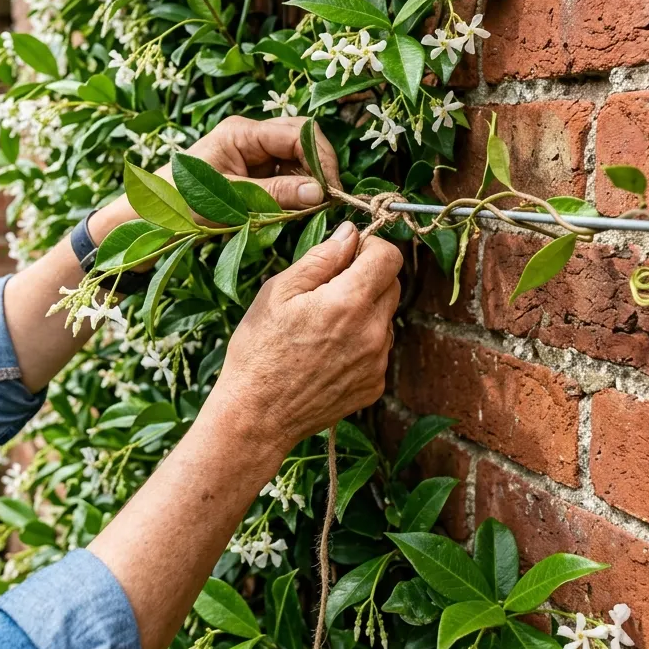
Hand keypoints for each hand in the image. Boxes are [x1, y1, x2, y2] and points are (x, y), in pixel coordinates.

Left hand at [90, 116, 340, 240]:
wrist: (150, 215)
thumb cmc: (180, 202)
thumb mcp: (230, 200)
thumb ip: (275, 194)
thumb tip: (319, 193)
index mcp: (242, 131)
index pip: (298, 133)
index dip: (321, 159)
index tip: (332, 191)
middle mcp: (250, 134)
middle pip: (303, 139)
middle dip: (319, 168)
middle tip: (327, 201)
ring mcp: (252, 150)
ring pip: (298, 158)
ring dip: (308, 181)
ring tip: (310, 209)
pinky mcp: (253, 169)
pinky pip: (286, 172)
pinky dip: (296, 189)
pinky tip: (296, 209)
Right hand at [208, 221, 403, 453]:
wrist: (256, 416)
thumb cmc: (258, 350)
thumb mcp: (278, 292)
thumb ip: (321, 258)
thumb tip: (350, 233)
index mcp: (348, 302)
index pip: (390, 257)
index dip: (370, 247)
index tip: (348, 253)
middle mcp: (372, 332)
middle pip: (392, 285)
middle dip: (367, 277)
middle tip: (329, 289)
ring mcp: (377, 362)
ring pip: (385, 318)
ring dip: (364, 312)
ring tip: (322, 327)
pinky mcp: (375, 385)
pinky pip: (378, 349)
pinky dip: (360, 343)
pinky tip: (327, 353)